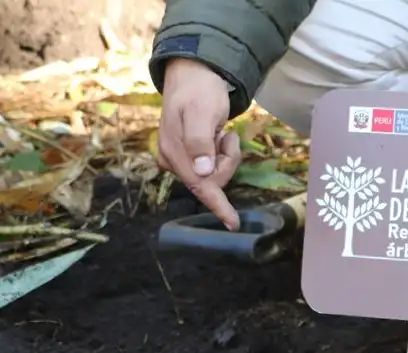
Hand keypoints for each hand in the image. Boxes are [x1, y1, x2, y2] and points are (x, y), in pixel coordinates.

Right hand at [158, 58, 240, 229]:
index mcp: (174, 151)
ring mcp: (182, 160)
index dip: (217, 205)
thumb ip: (200, 142)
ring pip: (216, 173)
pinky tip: (216, 135)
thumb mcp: (201, 111)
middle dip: (226, 160)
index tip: (233, 223)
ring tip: (220, 132)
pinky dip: (222, 152)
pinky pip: (214, 166)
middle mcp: (175, 160)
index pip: (199, 185)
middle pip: (213, 180)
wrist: (193, 74)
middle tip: (225, 135)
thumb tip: (201, 172)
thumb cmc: (198, 91)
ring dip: (226, 154)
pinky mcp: (190, 157)